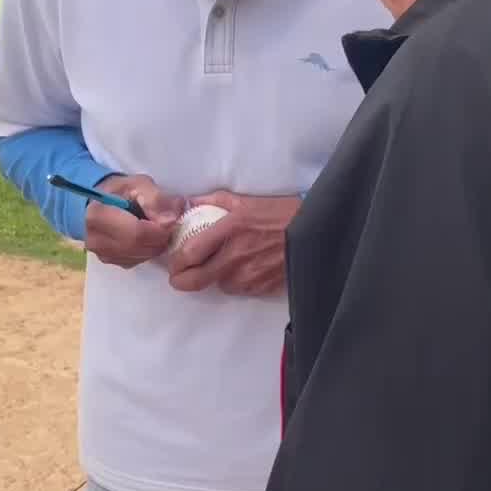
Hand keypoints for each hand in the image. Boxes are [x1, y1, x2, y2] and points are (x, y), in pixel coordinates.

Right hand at [83, 175, 182, 268]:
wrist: (103, 202)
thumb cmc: (121, 191)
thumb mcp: (139, 184)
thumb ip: (156, 199)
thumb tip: (171, 219)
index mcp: (98, 215)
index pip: (136, 232)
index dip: (159, 229)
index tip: (170, 219)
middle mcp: (95, 238)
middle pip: (138, 246)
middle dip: (159, 237)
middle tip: (168, 225)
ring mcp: (101, 253)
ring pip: (139, 256)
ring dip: (156, 245)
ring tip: (158, 229)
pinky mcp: (110, 261)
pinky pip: (137, 261)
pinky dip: (148, 251)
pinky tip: (148, 237)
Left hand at [167, 191, 299, 295]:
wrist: (316, 230)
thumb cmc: (281, 212)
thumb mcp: (246, 200)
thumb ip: (215, 201)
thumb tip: (190, 202)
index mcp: (229, 229)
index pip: (190, 253)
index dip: (176, 262)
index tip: (174, 262)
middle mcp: (236, 256)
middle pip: (196, 280)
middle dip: (182, 281)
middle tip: (180, 278)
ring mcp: (250, 275)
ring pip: (219, 286)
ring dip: (215, 279)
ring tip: (221, 267)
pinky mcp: (263, 287)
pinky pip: (240, 290)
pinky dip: (237, 283)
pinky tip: (244, 270)